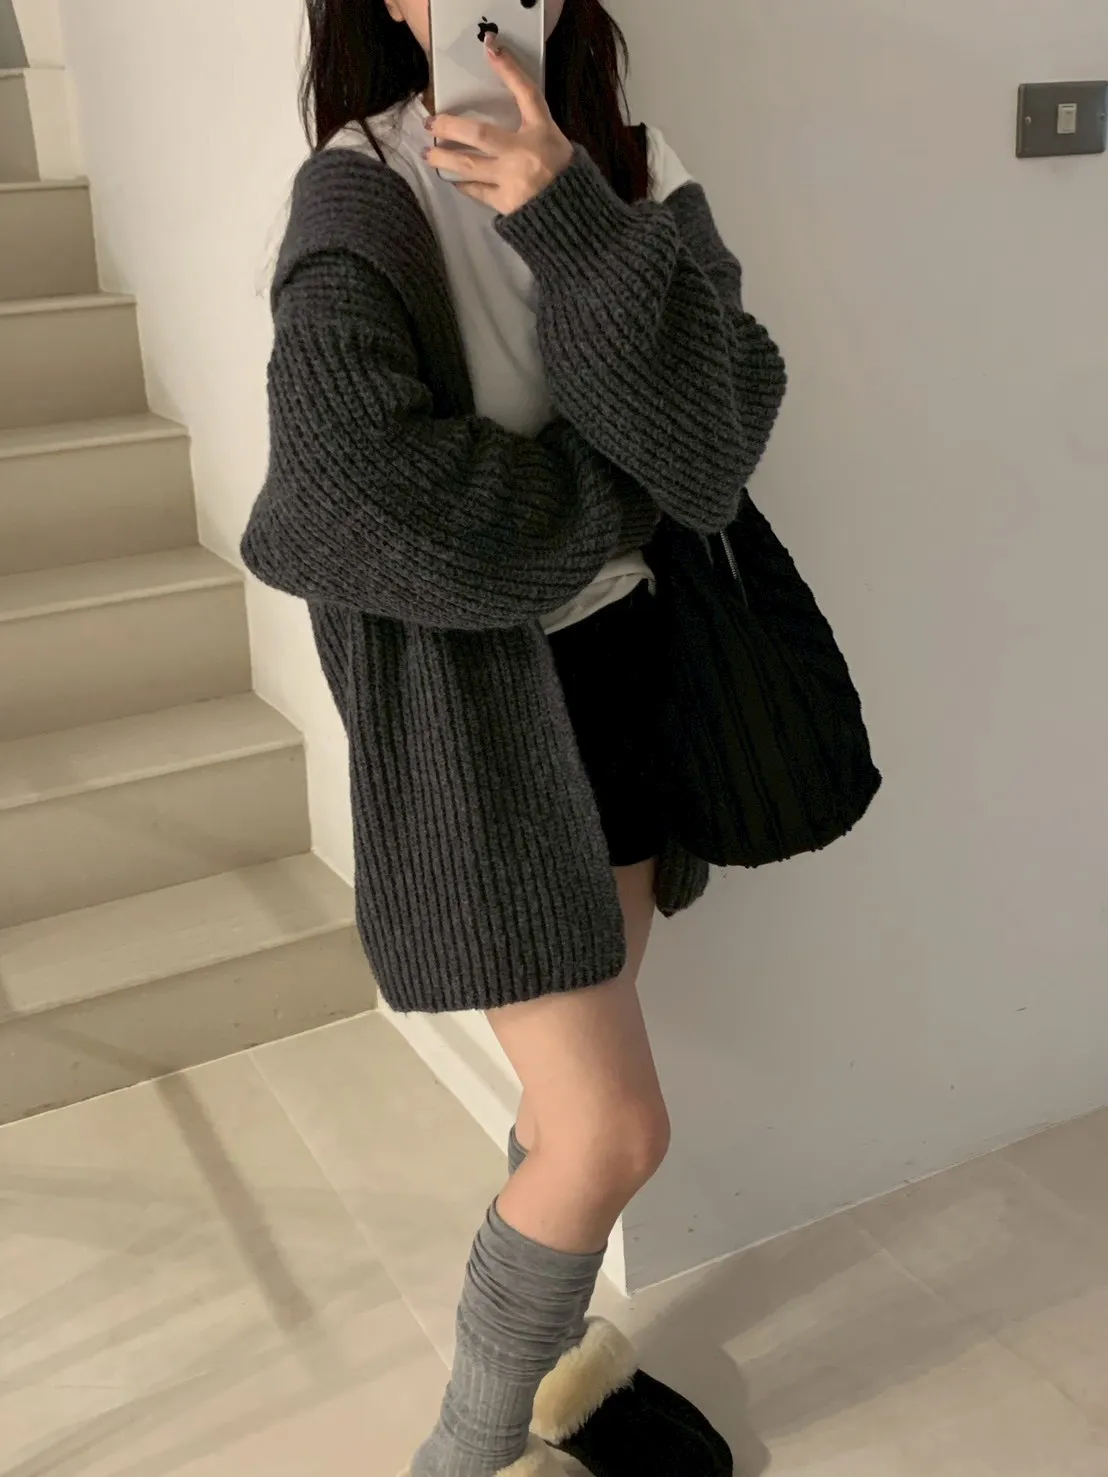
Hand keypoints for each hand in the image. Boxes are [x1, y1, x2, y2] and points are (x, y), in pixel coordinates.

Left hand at [423, 40, 573, 212]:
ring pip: (469, 165)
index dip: (509, 69)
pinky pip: (476, 191)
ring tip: (428, 153)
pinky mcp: (505, 203)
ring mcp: (512, 181)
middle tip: (431, 122)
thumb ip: (530, 120)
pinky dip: (463, 184)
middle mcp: (523, 154)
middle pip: (480, 134)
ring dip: (445, 157)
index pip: (527, 94)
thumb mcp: (552, 138)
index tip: (490, 46)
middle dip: (452, 125)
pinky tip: (452, 178)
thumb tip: (504, 100)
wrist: (572, 216)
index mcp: (541, 133)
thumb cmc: (563, 173)